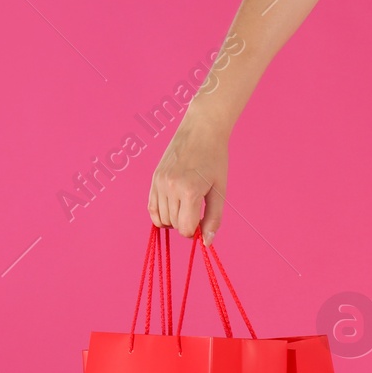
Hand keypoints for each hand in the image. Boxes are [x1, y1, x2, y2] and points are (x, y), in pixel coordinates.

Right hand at [148, 110, 229, 242]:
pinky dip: (161, 214)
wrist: (201, 130)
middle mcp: (170, 187)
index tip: (203, 223)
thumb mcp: (220, 191)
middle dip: (186, 225)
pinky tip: (173, 208)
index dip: (196, 232)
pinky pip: (151, 208)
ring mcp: (159, 182)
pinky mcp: (154, 179)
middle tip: (198, 212)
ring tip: (187, 207)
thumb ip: (214, 219)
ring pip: (161, 219)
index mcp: (189, 191)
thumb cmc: (215, 160)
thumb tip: (207, 243)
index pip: (186, 229)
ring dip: (174, 220)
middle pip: (174, 225)